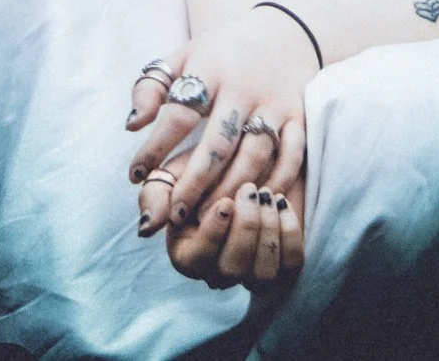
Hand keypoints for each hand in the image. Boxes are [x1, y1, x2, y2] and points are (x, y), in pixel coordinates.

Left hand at [125, 7, 316, 226]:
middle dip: (193, 182)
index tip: (134, 175)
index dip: (155, 147)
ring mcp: (275, 103)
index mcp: (211, 68)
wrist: (285, 30)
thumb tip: (132, 126)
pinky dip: (274, 183)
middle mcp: (244, 87)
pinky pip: (291, 157)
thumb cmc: (223, 50)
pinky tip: (251, 203)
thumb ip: (151, 87)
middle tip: (173, 214)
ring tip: (205, 215)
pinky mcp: (300, 116)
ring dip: (229, 189)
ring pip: (254, 156)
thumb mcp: (184, 55)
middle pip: (218, 143)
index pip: (179, 114)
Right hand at [137, 149, 307, 289]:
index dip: (213, 233)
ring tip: (267, 195)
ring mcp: (252, 270)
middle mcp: (219, 271)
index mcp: (188, 255)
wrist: (245, 164)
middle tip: (249, 190)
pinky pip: (291, 263)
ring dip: (267, 231)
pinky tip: (281, 203)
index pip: (198, 260)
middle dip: (244, 229)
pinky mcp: (282, 261)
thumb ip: (155, 196)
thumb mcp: (173, 176)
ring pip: (263, 273)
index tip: (225, 201)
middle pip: (232, 271)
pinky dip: (290, 233)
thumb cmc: (203, 173)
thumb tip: (147, 227)